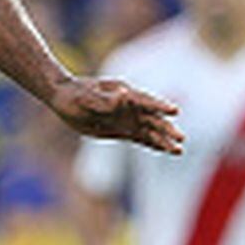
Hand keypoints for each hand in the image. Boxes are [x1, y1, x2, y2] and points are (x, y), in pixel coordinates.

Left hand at [48, 75, 183, 153]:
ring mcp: (127, 118)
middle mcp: (130, 106)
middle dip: (166, 128)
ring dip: (164, 139)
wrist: (64, 98)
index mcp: (124, 94)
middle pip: (152, 118)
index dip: (160, 106)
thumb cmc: (74, 95)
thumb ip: (105, 100)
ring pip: (150, 130)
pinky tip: (166, 150)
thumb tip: (123, 95)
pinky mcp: (122, 130)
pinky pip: (141, 137)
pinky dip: (154, 143)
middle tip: (181, 138)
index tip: (174, 111)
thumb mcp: (86, 98)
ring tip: (179, 150)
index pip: (146, 101)